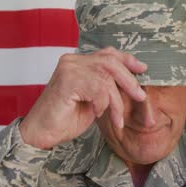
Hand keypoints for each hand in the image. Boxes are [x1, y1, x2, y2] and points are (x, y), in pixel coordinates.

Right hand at [19, 47, 147, 148]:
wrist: (43, 133)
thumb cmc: (66, 118)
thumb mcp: (93, 99)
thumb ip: (106, 87)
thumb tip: (132, 82)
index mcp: (77, 62)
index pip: (107, 53)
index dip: (127, 59)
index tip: (143, 69)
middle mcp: (72, 61)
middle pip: (110, 61)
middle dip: (129, 79)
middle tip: (139, 96)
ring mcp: (69, 69)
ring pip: (106, 77)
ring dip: (116, 101)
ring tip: (116, 118)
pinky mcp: (68, 81)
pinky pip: (98, 89)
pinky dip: (102, 104)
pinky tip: (96, 114)